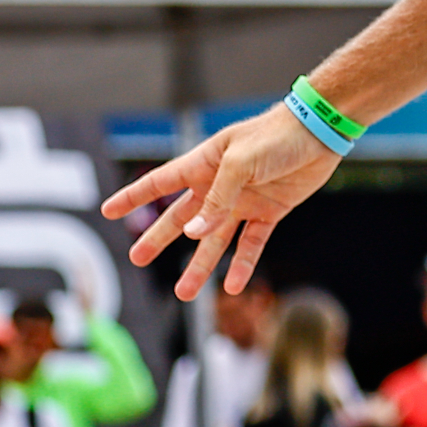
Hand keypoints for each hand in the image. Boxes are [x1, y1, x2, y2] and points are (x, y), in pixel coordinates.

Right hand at [100, 103, 342, 299]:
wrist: (319, 132)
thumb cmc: (275, 136)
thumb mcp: (240, 163)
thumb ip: (217, 199)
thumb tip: (193, 235)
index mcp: (203, 164)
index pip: (159, 183)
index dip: (133, 197)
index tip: (107, 211)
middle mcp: (219, 186)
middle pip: (181, 218)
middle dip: (159, 239)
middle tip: (136, 259)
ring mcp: (243, 201)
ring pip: (214, 240)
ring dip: (200, 266)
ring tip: (184, 293)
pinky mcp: (269, 211)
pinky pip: (251, 243)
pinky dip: (242, 264)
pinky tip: (233, 286)